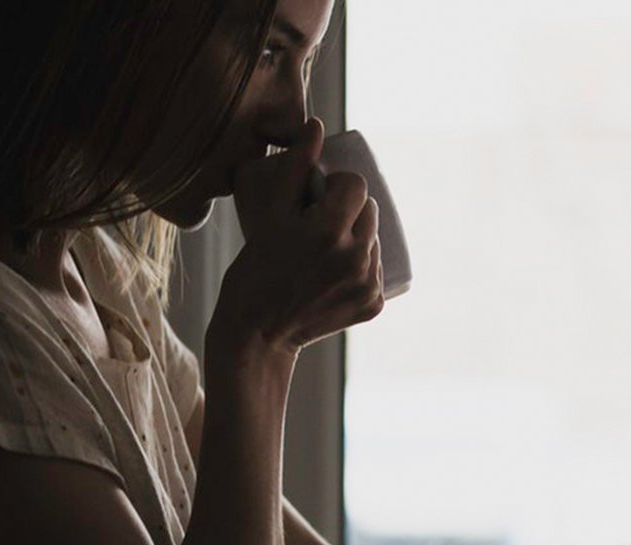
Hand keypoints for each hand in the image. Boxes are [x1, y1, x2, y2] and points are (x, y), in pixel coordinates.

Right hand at [211, 117, 383, 358]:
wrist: (257, 333)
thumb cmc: (254, 269)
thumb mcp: (269, 215)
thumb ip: (294, 168)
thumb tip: (316, 125)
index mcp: (329, 231)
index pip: (357, 185)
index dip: (339, 185)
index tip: (320, 196)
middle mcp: (356, 258)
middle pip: (370, 211)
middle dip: (349, 210)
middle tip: (319, 222)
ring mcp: (368, 284)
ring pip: (374, 240)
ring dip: (357, 237)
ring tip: (326, 248)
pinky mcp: (374, 305)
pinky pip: (376, 270)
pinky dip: (361, 266)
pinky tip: (336, 271)